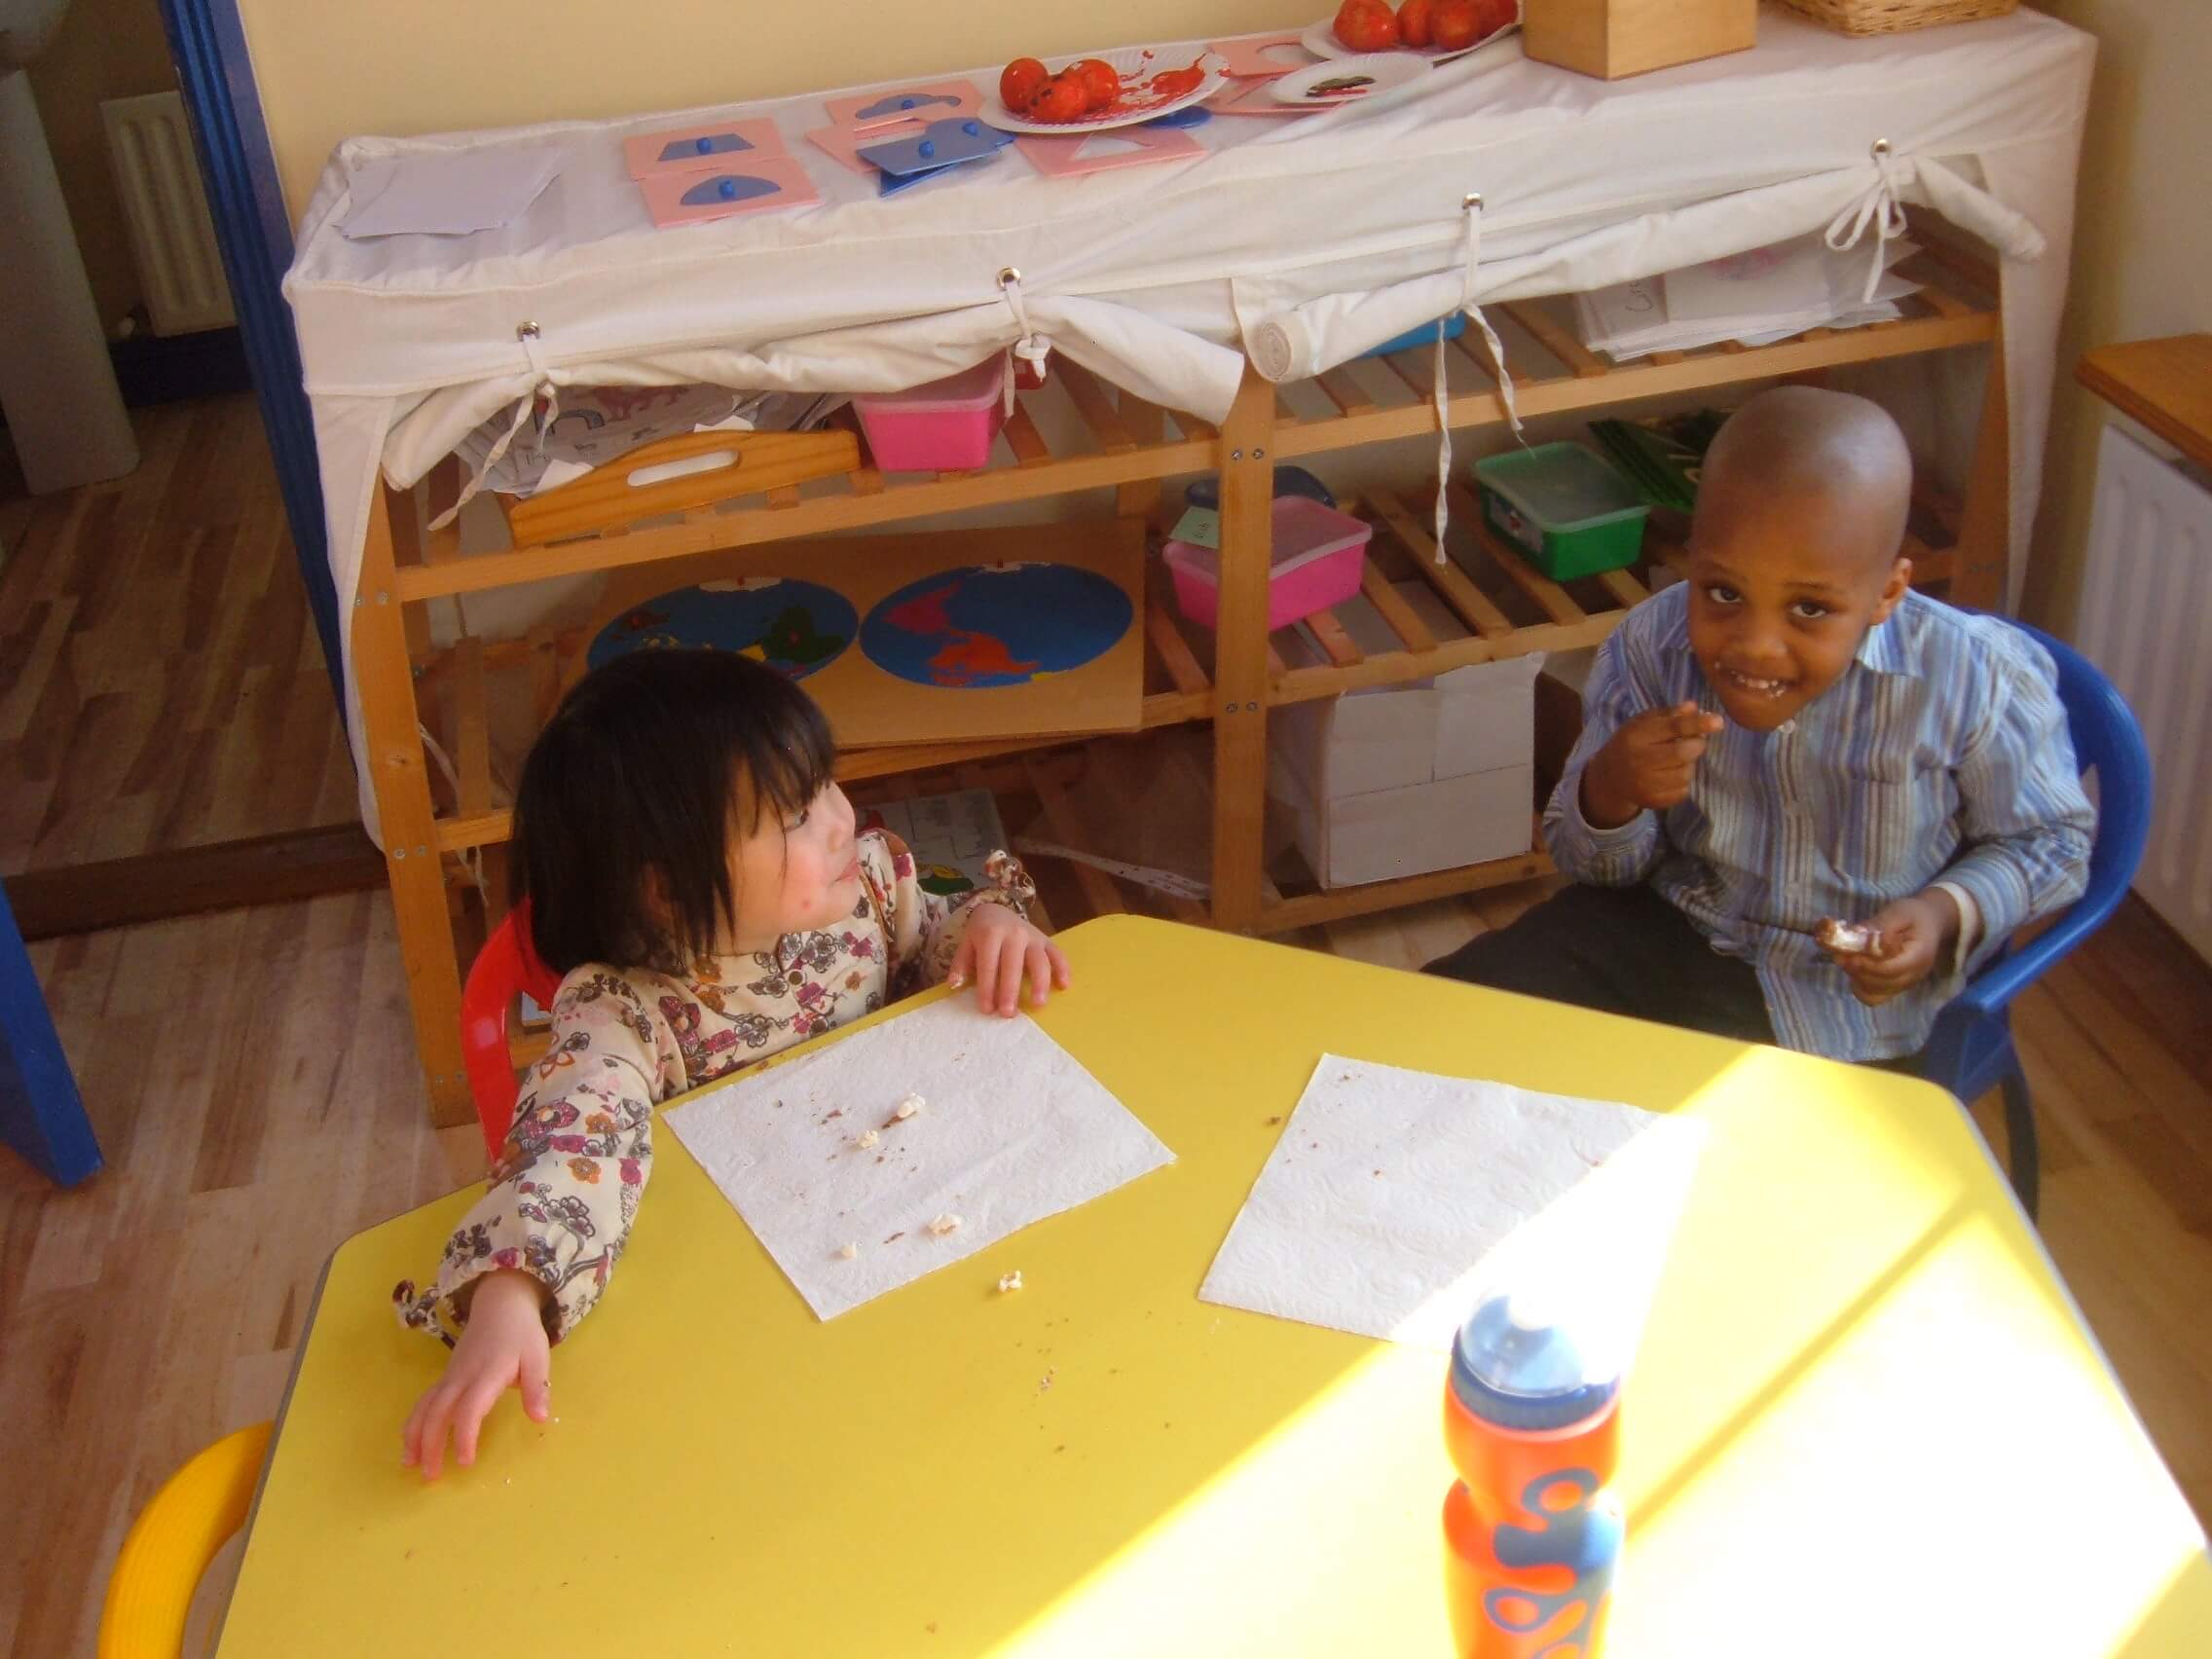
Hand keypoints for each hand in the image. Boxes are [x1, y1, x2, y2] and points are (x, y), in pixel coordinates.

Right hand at [400, 1269, 550, 1480]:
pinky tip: (411, 1443)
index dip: (464, 1436)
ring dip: (415, 1436)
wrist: (500, 1304)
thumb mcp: (538, 1357)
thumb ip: (537, 1388)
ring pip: (425, 1407)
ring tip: (410, 1465)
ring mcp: (449, 1376)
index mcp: (487, 1374)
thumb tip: (540, 1418)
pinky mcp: (445, 1377)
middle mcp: (461, 1377)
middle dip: (431, 1445)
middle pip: (438, 1412)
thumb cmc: (522, 1334)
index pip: (469, 1409)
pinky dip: (414, 1423)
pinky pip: (424, 1401)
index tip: (465, 1461)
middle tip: (431, 1477)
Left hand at [947, 905, 1070, 1016]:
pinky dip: (1063, 968)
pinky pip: (1057, 954)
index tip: (987, 1009)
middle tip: (1008, 1013)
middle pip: (1013, 965)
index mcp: (990, 934)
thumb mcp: (966, 943)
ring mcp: (1032, 936)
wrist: (996, 909)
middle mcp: (1013, 934)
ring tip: (1038, 1004)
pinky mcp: (1046, 940)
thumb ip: (960, 964)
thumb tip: (954, 985)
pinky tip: (1064, 985)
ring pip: (1039, 960)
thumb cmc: (980, 933)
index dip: (987, 988)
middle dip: (1010, 990)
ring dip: (1040, 982)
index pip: (989, 965)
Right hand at [1580, 701, 1724, 827]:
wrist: (1610, 778)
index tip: (1719, 722)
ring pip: (1685, 774)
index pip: (1673, 728)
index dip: (1698, 724)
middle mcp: (1639, 761)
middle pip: (1682, 753)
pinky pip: (1682, 791)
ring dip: (1690, 765)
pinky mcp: (1653, 801)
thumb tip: (1693, 707)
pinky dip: (1683, 782)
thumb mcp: (1642, 723)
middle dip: (1697, 745)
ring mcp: (1645, 784)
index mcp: (1636, 737)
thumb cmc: (1631, 744)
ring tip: (1680, 760)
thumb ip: (1668, 715)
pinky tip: (1672, 775)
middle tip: (1695, 741)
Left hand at [1824, 890, 1959, 1006]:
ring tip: (1845, 960)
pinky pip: (1874, 996)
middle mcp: (1914, 975)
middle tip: (1839, 955)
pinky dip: (1860, 986)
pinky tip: (1854, 968)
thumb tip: (1854, 933)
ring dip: (1856, 979)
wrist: (1931, 921)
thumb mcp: (1898, 912)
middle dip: (1858, 971)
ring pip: (1875, 994)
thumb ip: (1878, 925)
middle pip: (1881, 985)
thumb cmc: (1914, 914)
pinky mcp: (1895, 986)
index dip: (1868, 964)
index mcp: (1919, 956)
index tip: (1849, 954)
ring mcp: (1905, 984)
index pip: (1891, 969)